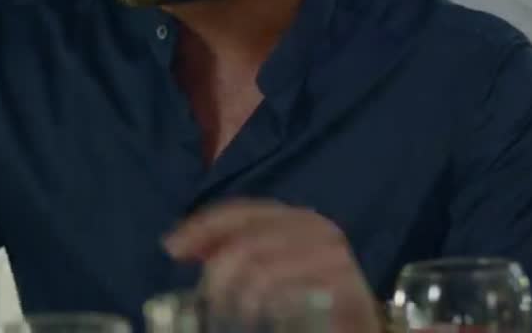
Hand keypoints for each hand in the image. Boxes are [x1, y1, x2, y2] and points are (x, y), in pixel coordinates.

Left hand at [164, 200, 382, 332]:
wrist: (359, 329)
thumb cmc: (310, 300)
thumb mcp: (264, 269)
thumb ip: (228, 252)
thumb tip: (176, 243)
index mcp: (295, 218)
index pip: (240, 211)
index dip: (203, 226)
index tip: (172, 246)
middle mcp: (317, 227)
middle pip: (248, 237)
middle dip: (216, 266)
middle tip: (204, 296)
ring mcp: (334, 255)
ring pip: (262, 263)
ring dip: (234, 290)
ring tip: (224, 312)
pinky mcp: (346, 287)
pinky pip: (289, 289)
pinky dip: (262, 302)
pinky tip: (254, 316)